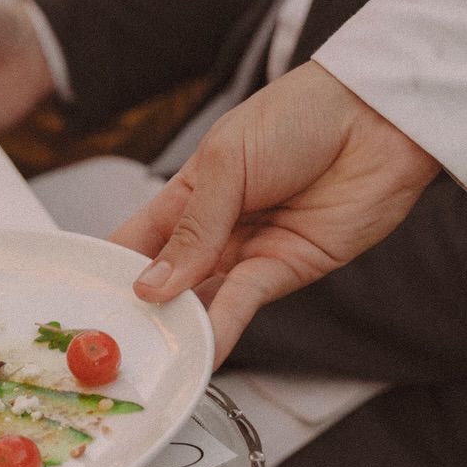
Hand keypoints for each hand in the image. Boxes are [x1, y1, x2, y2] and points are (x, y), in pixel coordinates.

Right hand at [111, 61, 439, 357]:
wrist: (378, 117)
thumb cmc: (301, 114)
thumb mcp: (228, 161)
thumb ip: (192, 228)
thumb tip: (152, 283)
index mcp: (189, 193)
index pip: (137, 242)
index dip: (112, 271)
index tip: (88, 303)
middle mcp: (215, 229)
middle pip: (167, 280)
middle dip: (142, 311)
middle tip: (115, 341)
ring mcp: (250, 252)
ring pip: (203, 299)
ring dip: (180, 326)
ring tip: (154, 352)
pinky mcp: (288, 269)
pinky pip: (246, 303)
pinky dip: (223, 326)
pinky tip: (202, 344)